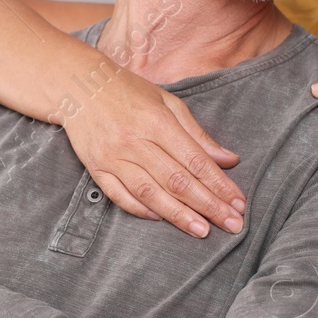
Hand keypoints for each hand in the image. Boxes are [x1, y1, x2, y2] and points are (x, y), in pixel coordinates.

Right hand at [62, 67, 245, 237]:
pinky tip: (162, 219)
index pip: (195, 160)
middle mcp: (134, 141)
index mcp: (156, 121)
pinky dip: (140, 209)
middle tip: (232, 225)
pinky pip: (119, 195)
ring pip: (150, 193)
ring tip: (202, 230)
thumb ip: (197, 134)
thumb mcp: (168, 103)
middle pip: (176, 180)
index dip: (219, 184)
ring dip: (178, 215)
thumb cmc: (129, 92)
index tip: (238, 203)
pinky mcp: (96, 167)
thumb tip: (229, 160)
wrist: (79, 86)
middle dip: (208, 205)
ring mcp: (113, 156)